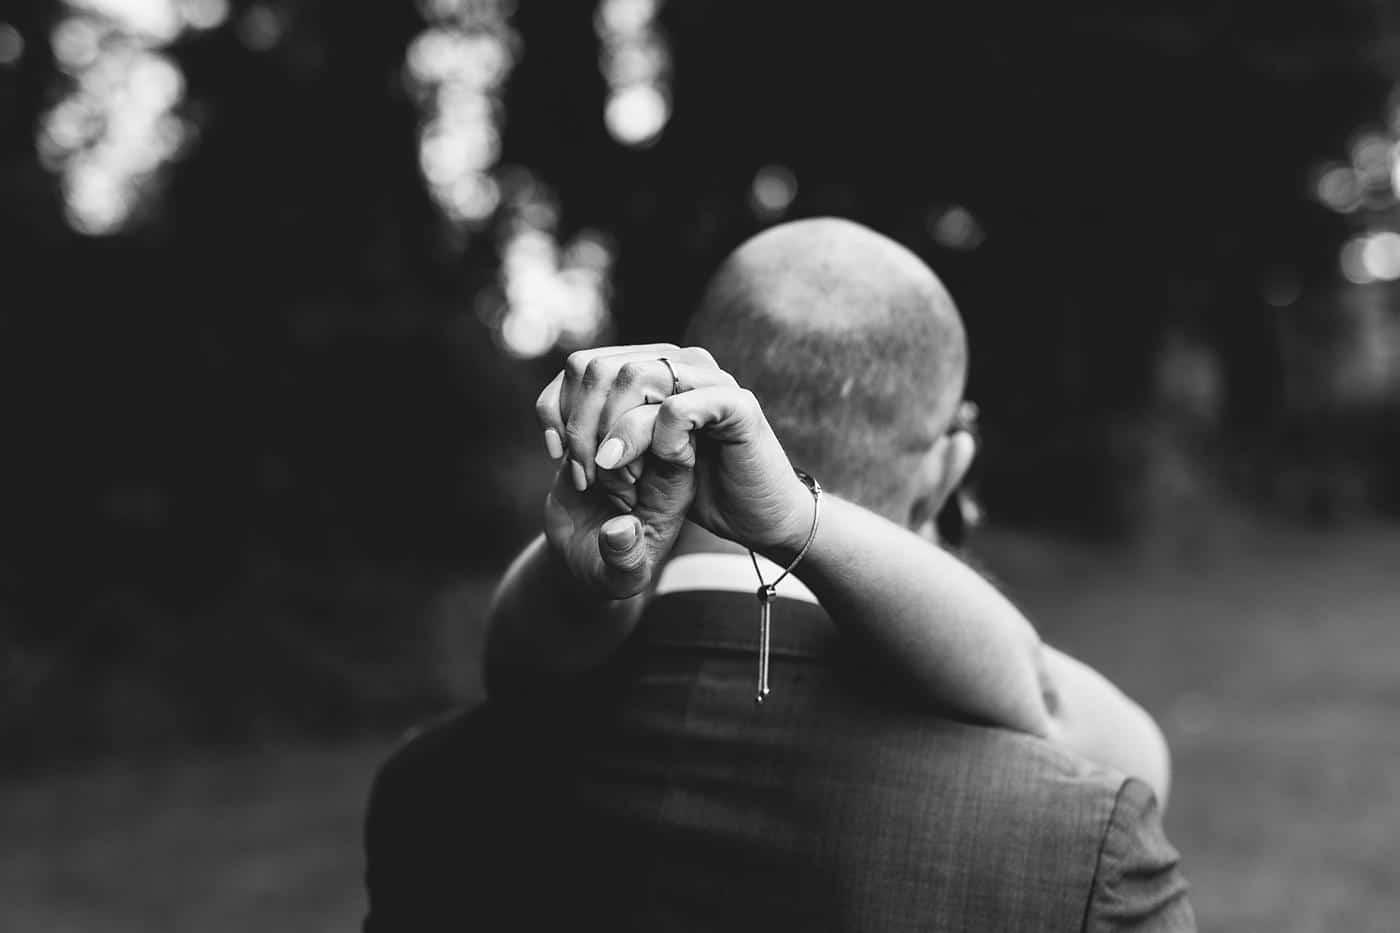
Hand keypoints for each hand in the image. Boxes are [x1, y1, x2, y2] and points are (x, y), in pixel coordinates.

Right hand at [536, 344, 699, 598]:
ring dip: (582, 424)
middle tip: (598, 484)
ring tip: (580, 473)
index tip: (628, 491)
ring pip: (607, 386)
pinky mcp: (593, 420)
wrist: (582, 558)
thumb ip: (625, 559)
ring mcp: (622, 426)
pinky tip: (555, 454)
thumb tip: (620, 531)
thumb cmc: (611, 571)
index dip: (643, 452)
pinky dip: (559, 414)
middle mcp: (655, 444)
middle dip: (611, 439)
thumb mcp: (621, 578)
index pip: (674, 429)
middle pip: (640, 401)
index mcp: (677, 476)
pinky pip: (578, 387)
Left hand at [539, 345, 814, 557]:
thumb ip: (602, 434)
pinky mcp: (737, 406)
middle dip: (579, 426)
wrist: (759, 518)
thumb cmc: (697, 492)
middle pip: (599, 366)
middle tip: (585, 475)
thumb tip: (557, 417)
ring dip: (613, 431)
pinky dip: (656, 438)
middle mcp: (679, 364)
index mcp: (652, 371)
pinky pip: (678, 407)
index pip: (581, 365)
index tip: (555, 455)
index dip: (556, 406)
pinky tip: (659, 465)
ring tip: (614, 473)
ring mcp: (709, 379)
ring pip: (635, 377)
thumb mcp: (634, 464)